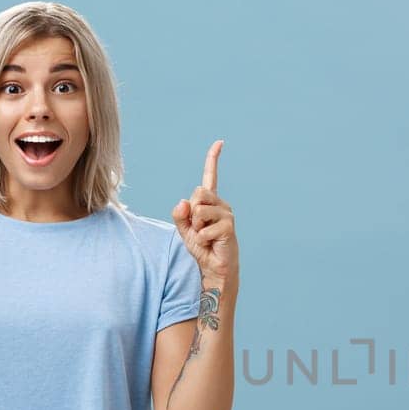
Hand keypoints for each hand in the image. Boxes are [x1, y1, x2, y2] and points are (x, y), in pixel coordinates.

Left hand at [170, 139, 237, 288]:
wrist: (213, 267)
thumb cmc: (201, 246)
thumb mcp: (184, 228)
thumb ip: (179, 214)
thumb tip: (184, 202)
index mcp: (209, 201)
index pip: (210, 176)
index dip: (213, 159)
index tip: (220, 142)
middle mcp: (221, 204)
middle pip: (198, 192)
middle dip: (192, 211)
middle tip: (198, 227)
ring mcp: (227, 214)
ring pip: (200, 210)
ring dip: (196, 227)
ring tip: (204, 236)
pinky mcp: (228, 227)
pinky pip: (204, 229)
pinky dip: (201, 239)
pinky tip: (210, 244)